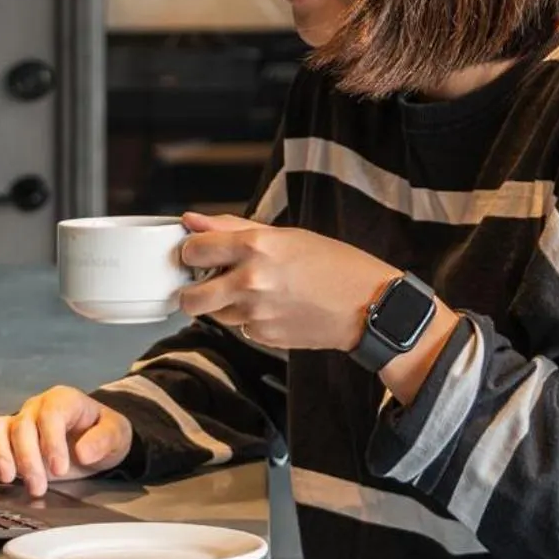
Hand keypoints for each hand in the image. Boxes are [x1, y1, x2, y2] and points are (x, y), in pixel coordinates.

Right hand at [0, 385, 132, 496]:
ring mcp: (17, 423)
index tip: (60, 468)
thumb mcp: (116, 434)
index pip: (49, 415)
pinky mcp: (4, 441)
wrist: (97, 439)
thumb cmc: (103, 433)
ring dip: (2, 456)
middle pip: (21, 426)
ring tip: (10, 479)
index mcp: (62, 401)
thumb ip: (103, 440)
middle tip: (39, 486)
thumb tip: (82, 452)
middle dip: (28, 459)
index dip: (51, 442)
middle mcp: (35, 408)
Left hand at [176, 212, 399, 352]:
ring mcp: (256, 314)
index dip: (191, 252)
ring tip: (255, 292)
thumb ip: (231, 228)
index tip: (198, 254)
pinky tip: (274, 308)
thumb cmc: (333, 264)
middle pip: (190, 298)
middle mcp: (250, 282)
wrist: (368, 305)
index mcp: (254, 247)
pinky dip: (249, 320)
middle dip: (194, 291)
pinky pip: (241, 329)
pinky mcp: (264, 337)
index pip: (193, 250)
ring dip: (224, 305)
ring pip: (215, 315)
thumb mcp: (285, 235)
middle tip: (209, 282)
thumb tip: (192, 220)